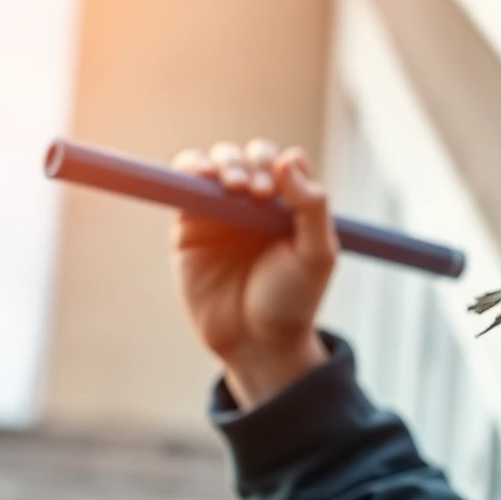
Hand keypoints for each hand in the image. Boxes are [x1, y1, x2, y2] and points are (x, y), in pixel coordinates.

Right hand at [170, 139, 338, 407]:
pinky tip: (199, 175)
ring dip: (224, 161)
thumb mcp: (316, 255)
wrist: (256, 343)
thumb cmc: (292, 300)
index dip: (280, 165)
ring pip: (217, 162)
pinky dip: (189, 170)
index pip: (286, 163)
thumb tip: (289, 159)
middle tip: (255, 192)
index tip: (276, 191)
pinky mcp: (190, 225)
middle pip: (250, 156)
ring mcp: (223, 211)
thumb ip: (312, 207)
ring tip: (232, 184)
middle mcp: (258, 203)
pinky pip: (184, 185)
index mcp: (292, 206)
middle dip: (251, 162)